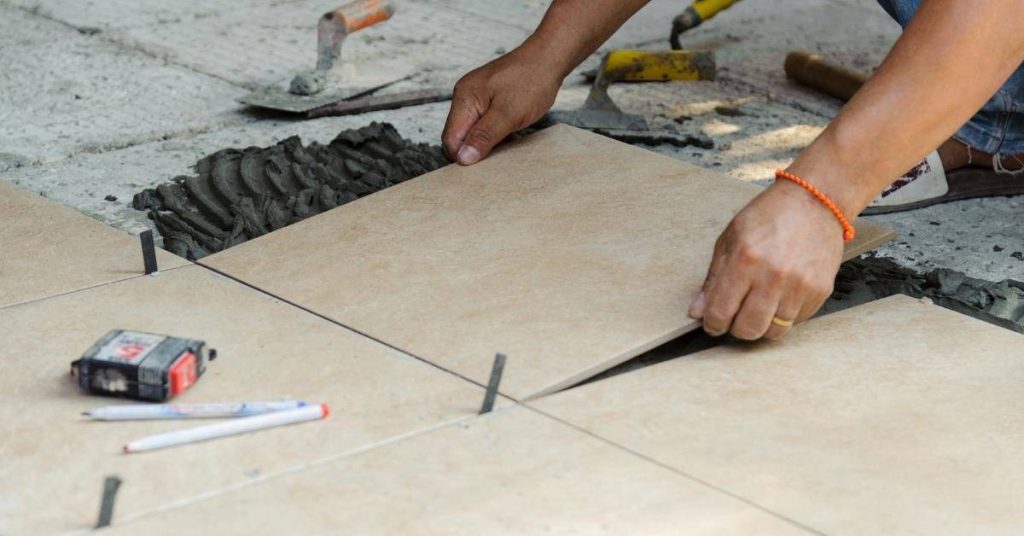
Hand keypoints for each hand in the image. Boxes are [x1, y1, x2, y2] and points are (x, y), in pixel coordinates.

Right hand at [443, 49, 563, 164]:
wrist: (549, 58)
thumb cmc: (531, 82)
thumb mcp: (508, 114)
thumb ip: (484, 136)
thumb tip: (463, 159)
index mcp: (465, 98)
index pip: (451, 138)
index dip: (463, 157)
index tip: (482, 168)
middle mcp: (465, 97)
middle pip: (459, 136)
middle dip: (474, 151)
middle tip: (497, 160)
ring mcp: (476, 98)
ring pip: (472, 132)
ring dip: (487, 144)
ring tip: (507, 146)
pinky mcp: (488, 100)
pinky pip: (483, 125)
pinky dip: (495, 135)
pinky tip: (510, 138)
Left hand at [688, 180, 844, 339]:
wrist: (814, 202)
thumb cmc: (768, 216)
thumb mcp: (730, 238)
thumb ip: (713, 278)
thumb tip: (697, 312)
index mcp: (745, 259)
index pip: (721, 312)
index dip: (712, 324)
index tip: (713, 323)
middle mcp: (773, 275)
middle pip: (748, 329)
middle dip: (736, 328)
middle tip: (736, 316)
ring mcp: (800, 285)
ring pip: (774, 331)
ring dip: (762, 324)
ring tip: (759, 305)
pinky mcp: (820, 290)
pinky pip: (796, 322)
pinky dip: (785, 316)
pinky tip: (781, 296)